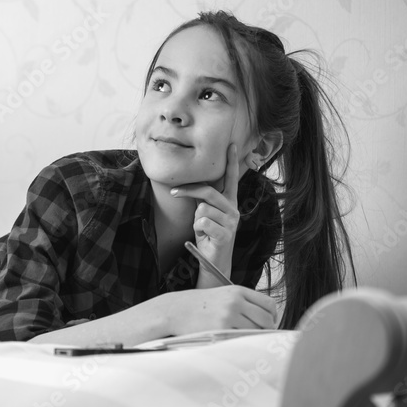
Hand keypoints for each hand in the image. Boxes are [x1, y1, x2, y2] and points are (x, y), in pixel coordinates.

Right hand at [159, 285, 277, 333]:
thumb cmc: (199, 305)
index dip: (273, 316)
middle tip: (257, 334)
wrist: (175, 310)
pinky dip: (240, 341)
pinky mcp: (221, 329)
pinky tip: (231, 339)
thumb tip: (267, 320)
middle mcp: (236, 302)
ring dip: (252, 336)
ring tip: (241, 336)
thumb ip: (243, 303)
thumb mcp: (223, 295)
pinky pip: (241, 339)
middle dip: (266, 329)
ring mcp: (229, 316)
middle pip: (267, 320)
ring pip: (256, 331)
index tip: (269, 323)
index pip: (269, 304)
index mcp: (238, 291)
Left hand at [170, 143, 240, 270]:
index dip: (231, 162)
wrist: (214, 261)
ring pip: (203, 209)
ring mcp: (231, 222)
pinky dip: (197, 229)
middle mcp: (233, 210)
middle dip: (188, 191)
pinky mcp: (225, 235)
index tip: (230, 145)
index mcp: (229, 202)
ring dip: (195, 219)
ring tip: (202, 229)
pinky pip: (202, 223)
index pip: (231, 179)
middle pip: (209, 192)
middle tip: (173, 192)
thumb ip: (203, 199)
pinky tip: (204, 236)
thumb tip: (190, 183)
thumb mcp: (204, 213)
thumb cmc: (208, 235)